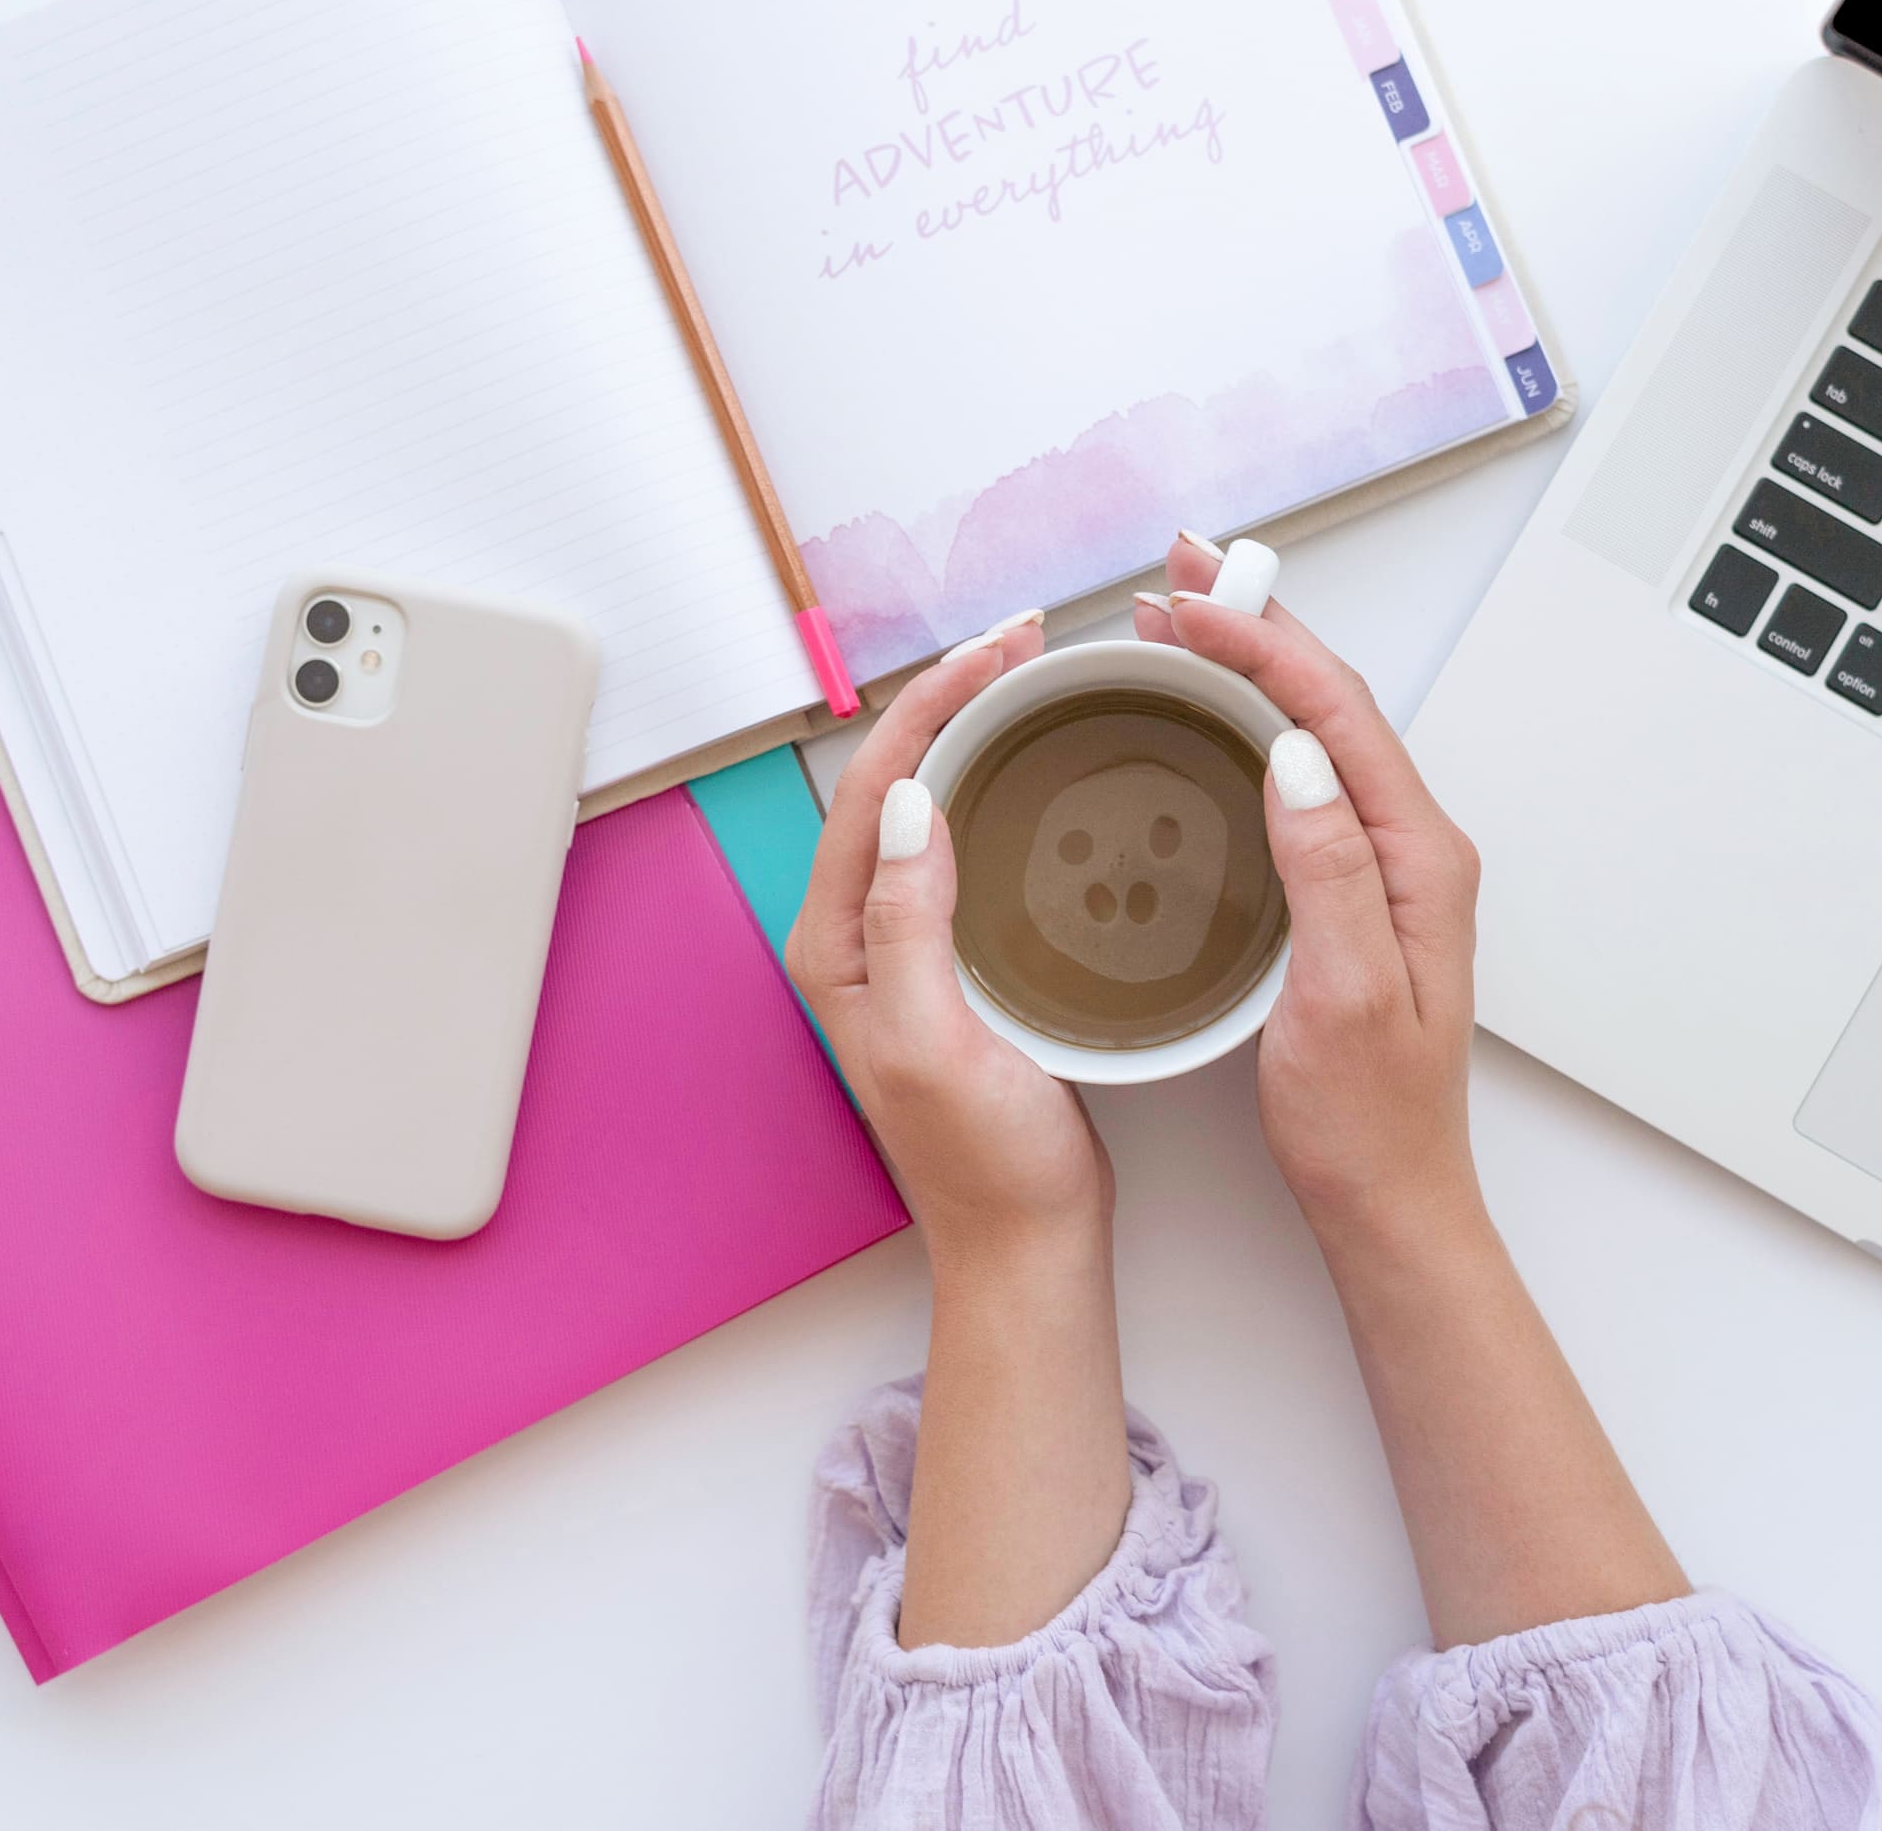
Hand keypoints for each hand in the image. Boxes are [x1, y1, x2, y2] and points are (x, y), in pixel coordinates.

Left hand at [785, 617, 1112, 1266]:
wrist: (1027, 1239)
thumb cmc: (986, 1163)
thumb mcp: (938, 1043)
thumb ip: (911, 924)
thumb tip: (914, 800)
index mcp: (836, 941)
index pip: (873, 790)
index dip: (931, 707)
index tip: (996, 653)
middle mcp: (858, 930)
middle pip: (895, 780)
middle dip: (951, 698)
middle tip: (1024, 642)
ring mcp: (906, 940)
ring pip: (932, 803)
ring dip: (974, 733)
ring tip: (1033, 678)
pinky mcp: (957, 953)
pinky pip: (969, 844)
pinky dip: (1001, 786)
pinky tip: (1044, 768)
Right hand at [1134, 539, 1482, 1237]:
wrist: (1389, 1195)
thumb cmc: (1367, 1118)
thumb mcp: (1344, 999)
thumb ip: (1329, 873)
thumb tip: (1298, 755)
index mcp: (1416, 856)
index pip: (1336, 713)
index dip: (1260, 643)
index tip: (1184, 606)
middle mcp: (1408, 844)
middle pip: (1331, 698)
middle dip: (1254, 622)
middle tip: (1175, 570)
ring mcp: (1380, 861)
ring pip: (1313, 727)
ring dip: (1248, 662)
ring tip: (1177, 618)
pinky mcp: (1348, 885)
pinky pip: (1298, 772)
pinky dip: (1247, 720)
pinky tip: (1205, 715)